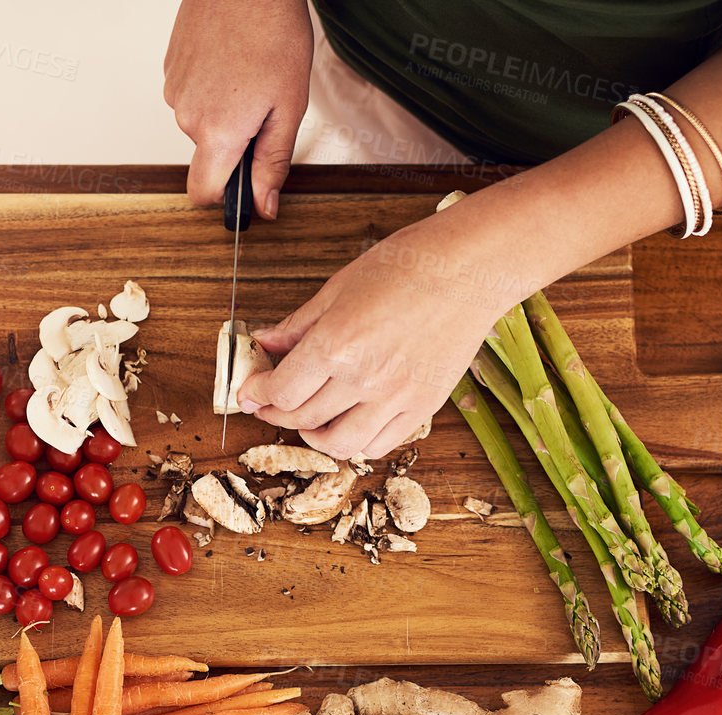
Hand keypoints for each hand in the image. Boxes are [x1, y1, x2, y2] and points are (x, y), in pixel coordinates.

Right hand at [162, 0, 311, 218]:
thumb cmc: (273, 34)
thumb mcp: (288, 108)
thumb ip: (273, 163)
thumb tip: (264, 205)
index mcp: (218, 131)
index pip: (203, 192)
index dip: (225, 197)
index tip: (245, 187)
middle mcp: (186, 115)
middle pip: (208, 154)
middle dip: (235, 143)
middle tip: (264, 107)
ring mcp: (174, 89)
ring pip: (200, 123)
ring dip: (224, 113)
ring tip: (249, 77)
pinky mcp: (170, 68)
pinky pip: (192, 96)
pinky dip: (212, 89)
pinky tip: (231, 63)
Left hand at [240, 213, 508, 459]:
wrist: (471, 269)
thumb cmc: (409, 265)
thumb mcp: (340, 286)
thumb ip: (299, 323)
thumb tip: (265, 342)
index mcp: (337, 343)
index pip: (282, 390)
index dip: (258, 394)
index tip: (250, 390)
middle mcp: (364, 377)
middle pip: (302, 417)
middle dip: (276, 413)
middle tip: (269, 403)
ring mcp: (395, 397)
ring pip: (340, 443)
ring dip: (313, 436)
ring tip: (307, 421)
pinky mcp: (423, 406)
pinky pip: (381, 443)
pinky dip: (357, 442)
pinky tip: (348, 424)